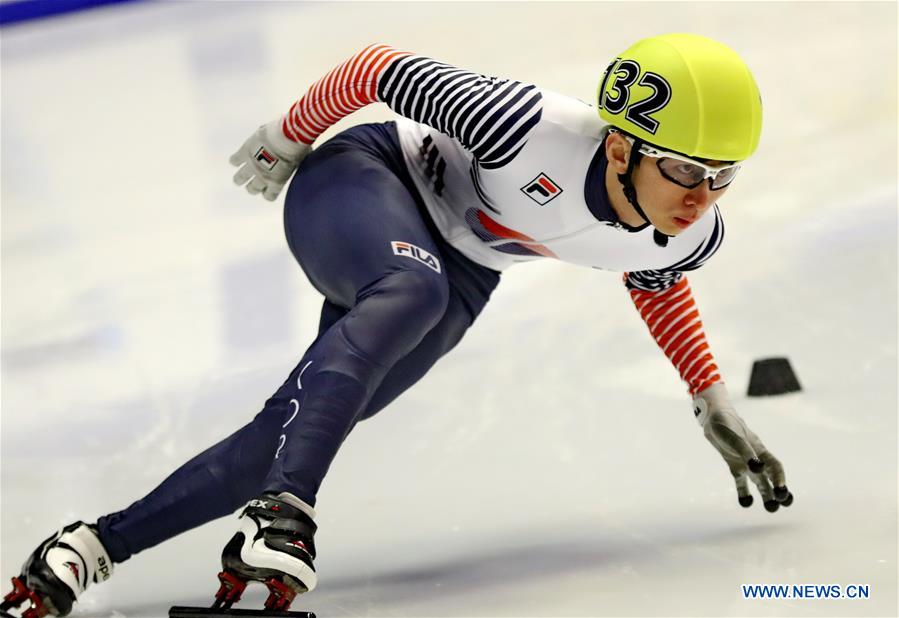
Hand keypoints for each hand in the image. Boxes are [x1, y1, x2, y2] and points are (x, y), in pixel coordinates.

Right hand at [229, 119, 310, 200]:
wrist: (288, 135)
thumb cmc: (298, 147)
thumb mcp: (299, 162)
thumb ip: (294, 166)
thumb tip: (301, 161)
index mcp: (277, 182)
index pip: (268, 196)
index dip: (267, 193)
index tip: (268, 188)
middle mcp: (262, 177)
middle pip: (252, 189)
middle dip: (253, 187)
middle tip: (255, 180)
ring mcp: (252, 165)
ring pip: (239, 179)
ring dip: (240, 178)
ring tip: (242, 176)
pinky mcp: (245, 153)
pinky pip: (234, 161)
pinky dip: (235, 161)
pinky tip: (238, 159)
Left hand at [693, 383, 793, 511]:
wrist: (713, 420)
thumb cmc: (727, 425)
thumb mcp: (736, 438)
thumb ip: (746, 453)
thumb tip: (758, 469)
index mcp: (760, 450)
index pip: (775, 466)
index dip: (780, 478)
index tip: (781, 491)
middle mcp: (756, 459)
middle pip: (771, 477)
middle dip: (779, 490)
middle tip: (783, 503)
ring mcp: (746, 463)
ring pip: (760, 482)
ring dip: (766, 494)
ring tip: (771, 509)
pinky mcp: (735, 466)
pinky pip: (741, 482)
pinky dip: (744, 492)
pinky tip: (746, 503)